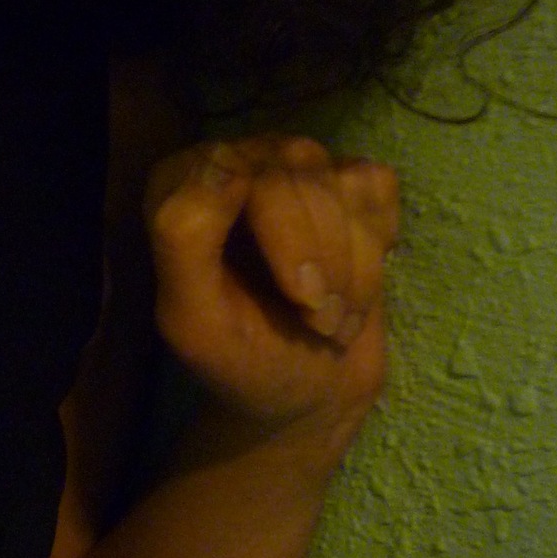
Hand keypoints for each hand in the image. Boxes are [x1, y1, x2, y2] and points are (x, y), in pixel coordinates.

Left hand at [143, 136, 399, 464]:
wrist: (310, 395)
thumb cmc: (243, 361)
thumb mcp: (194, 320)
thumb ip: (184, 236)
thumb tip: (224, 164)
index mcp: (181, 185)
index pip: (234, 167)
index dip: (286, 235)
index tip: (302, 299)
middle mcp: (236, 162)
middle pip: (296, 169)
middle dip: (323, 257)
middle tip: (320, 321)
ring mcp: (294, 166)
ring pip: (341, 179)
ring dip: (353, 266)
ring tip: (331, 317)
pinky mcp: (345, 182)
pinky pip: (375, 186)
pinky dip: (375, 248)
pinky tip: (354, 286)